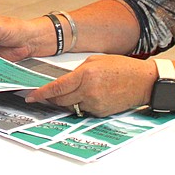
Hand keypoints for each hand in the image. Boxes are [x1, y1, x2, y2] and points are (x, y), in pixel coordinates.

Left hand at [25, 55, 155, 116]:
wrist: (143, 82)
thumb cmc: (122, 68)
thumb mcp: (96, 61)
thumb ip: (78, 72)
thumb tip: (64, 82)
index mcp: (86, 75)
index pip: (57, 87)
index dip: (42, 93)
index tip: (31, 96)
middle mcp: (89, 91)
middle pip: (61, 100)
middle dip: (51, 99)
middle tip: (46, 96)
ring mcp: (95, 104)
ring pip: (71, 106)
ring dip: (67, 101)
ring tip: (72, 93)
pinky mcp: (101, 112)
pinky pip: (84, 110)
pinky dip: (81, 104)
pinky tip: (89, 96)